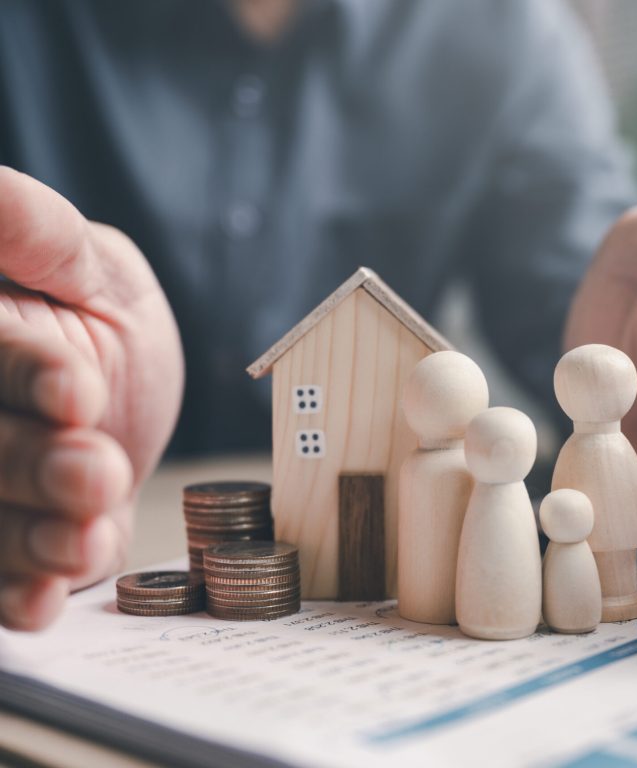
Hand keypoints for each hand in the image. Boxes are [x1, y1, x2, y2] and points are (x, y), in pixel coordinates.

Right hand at [0, 168, 182, 628]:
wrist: (124, 394)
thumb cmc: (106, 318)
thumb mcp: (97, 270)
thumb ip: (41, 234)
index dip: (28, 369)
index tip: (77, 390)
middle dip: (34, 463)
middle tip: (95, 473)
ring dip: (30, 537)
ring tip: (87, 541)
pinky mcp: (0, 538)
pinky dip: (15, 591)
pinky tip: (47, 602)